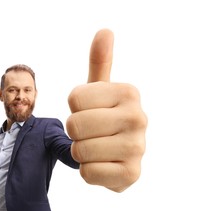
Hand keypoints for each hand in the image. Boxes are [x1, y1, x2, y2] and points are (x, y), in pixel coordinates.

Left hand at [66, 29, 146, 191]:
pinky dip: (88, 172)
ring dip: (81, 152)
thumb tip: (104, 32)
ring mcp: (138, 148)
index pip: (74, 99)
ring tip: (98, 149)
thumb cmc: (104, 118)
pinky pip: (87, 173)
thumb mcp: (100, 91)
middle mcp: (139, 118)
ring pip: (79, 150)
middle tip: (91, 133)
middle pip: (74, 124)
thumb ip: (99, 63)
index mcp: (130, 92)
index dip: (74, 109)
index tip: (90, 112)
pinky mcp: (132, 174)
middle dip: (75, 133)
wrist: (120, 155)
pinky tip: (104, 165)